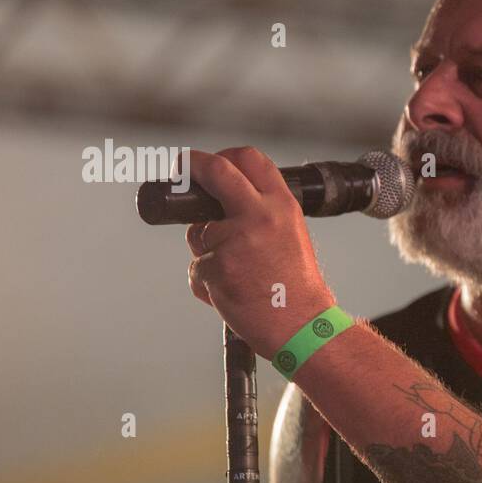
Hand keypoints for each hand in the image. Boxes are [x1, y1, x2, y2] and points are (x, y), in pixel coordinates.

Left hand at [184, 147, 336, 358]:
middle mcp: (260, 216)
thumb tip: (219, 206)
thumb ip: (261, 214)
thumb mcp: (291, 236)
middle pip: (216, 172)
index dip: (223, 155)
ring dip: (205, 252)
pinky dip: (206, 282)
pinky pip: (196, 267)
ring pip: (198, 233)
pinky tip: (231, 292)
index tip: (207, 161)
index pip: (250, 160)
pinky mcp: (217, 266)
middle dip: (190, 165)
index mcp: (282, 206)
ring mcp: (236, 240)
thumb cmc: (295, 288)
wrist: (302, 326)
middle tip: (179, 169)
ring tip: (236, 274)